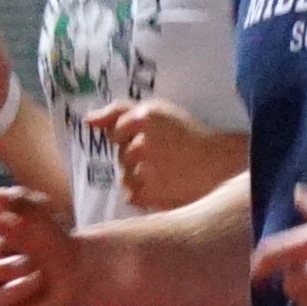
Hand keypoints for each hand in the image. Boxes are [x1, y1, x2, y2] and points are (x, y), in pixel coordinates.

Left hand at [86, 98, 247, 207]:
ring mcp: (143, 169)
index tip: (156, 139)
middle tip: (166, 156)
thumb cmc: (190, 136)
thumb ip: (119, 111)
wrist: (220, 166)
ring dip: (140, 175)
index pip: (116, 130)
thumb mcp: (159, 111)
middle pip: (121, 154)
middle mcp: (141, 141)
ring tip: (167, 173)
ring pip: (125, 175)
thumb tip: (86, 120)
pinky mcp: (147, 193)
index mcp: (145, 115)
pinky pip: (131, 194)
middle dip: (137, 156)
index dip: (133, 136)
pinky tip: (165, 186)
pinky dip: (145, 193)